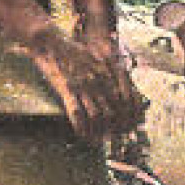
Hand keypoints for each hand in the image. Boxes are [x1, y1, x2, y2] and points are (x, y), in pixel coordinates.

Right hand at [23, 24, 144, 144]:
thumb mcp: (98, 58)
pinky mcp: (67, 89)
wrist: (54, 42)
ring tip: (101, 142)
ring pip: (97, 115)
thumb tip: (123, 88)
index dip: (129, 115)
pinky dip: (81, 127)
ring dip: (100, 131)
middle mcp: (99, 80)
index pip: (126, 99)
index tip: (130, 127)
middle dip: (117, 128)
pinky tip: (83, 136)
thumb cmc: (76, 50)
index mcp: (109, 72)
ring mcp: (83, 86)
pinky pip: (76, 113)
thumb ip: (111, 72)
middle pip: (114, 110)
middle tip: (117, 140)